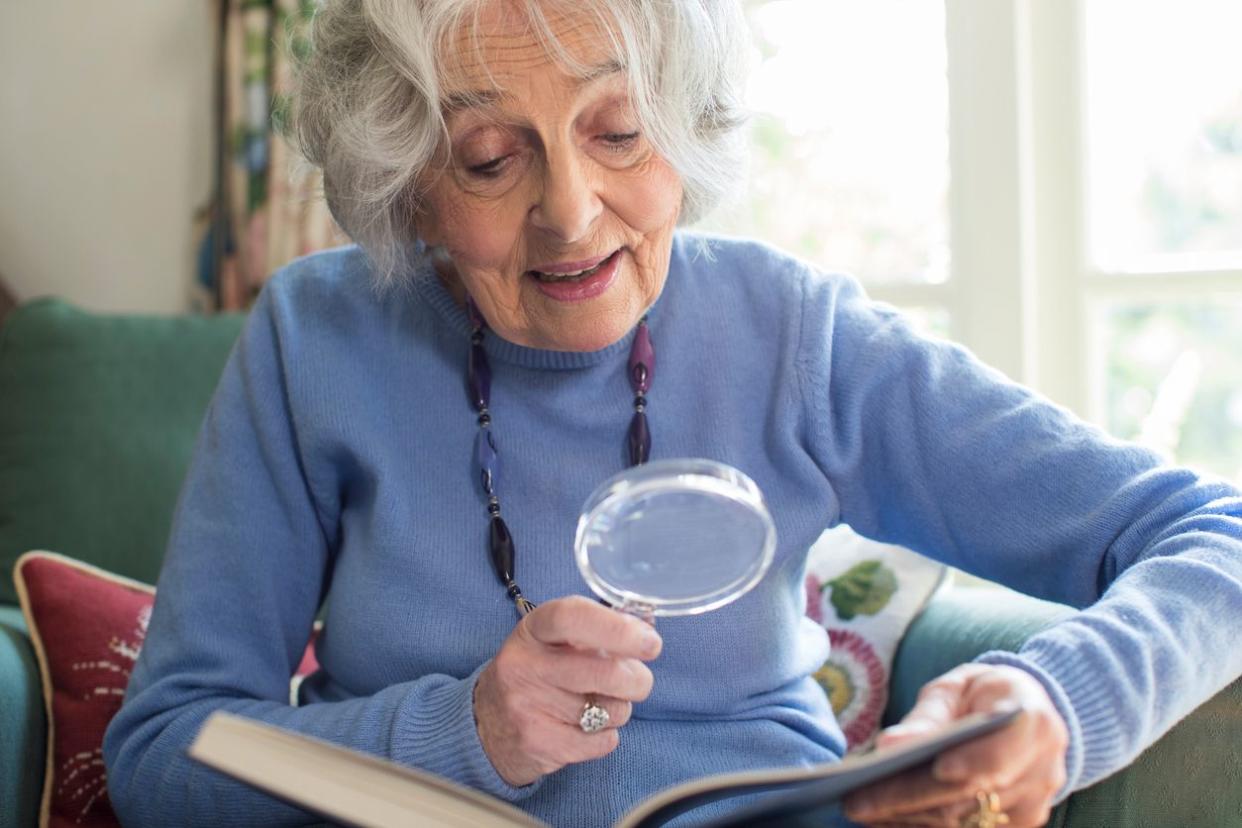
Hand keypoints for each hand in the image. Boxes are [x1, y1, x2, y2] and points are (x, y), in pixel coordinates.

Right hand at [473, 596, 662, 786]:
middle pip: (604, 671)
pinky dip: (605, 736)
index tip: (650, 642)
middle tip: (637, 681)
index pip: (574, 617)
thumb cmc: (536, 672)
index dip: (617, 628)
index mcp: (533, 629)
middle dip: (636, 679)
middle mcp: (524, 664)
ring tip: (597, 703)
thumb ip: (600, 627)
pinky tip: (584, 727)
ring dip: (618, 708)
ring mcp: (527, 706)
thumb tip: (647, 625)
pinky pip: (601, 742)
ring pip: (609, 710)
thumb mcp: (555, 639)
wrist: (485, 724)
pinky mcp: (537, 744)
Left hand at [843, 664, 1067, 826]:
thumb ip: (928, 717)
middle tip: (857, 802)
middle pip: (973, 795)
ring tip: (860, 811)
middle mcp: (1042, 771)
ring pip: (967, 823)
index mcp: (1032, 722)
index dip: (973, 763)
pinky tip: (884, 821)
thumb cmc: (980, 694)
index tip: (937, 768)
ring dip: (909, 820)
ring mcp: (1032, 806)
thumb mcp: (954, 688)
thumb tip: (890, 746)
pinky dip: (922, 827)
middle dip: (911, 799)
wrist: (1023, 713)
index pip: (1002, 751)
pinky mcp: (1017, 827)